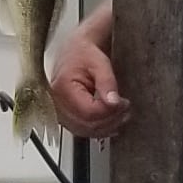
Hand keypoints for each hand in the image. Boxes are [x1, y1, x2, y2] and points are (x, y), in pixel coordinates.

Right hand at [47, 7, 131, 139]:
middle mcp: (56, 104)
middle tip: (126, 109)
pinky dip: (98, 129)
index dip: (110, 111)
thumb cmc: (83, 54)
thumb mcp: (100, 63)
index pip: (89, 112)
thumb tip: (114, 103)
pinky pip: (82, 130)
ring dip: (106, 127)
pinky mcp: (64, 117)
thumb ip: (107, 83)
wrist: (73, 51)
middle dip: (110, 120)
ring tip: (121, 115)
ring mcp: (59, 112)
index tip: (124, 103)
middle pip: (87, 124)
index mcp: (63, 89)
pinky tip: (111, 123)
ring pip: (85, 131)